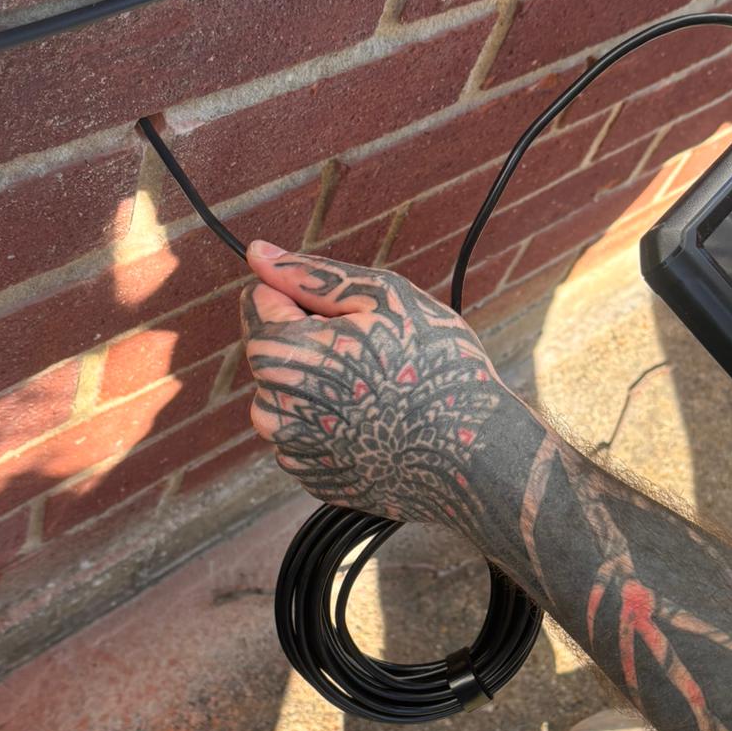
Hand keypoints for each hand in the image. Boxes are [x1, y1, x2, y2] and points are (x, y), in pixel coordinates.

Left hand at [240, 243, 515, 523]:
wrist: (473, 454)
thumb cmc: (436, 367)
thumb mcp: (382, 299)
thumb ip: (312, 277)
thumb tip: (259, 254)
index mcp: (284, 352)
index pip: (258, 301)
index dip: (302, 299)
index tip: (346, 316)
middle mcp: (273, 406)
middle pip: (271, 350)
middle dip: (310, 341)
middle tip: (371, 353)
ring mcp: (291, 448)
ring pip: (286, 394)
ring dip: (317, 385)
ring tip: (374, 391)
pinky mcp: (311, 476)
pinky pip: (305, 434)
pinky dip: (330, 423)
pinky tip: (373, 422)